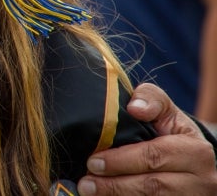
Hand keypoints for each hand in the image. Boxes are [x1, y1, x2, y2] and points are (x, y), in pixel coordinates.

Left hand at [77, 83, 216, 194]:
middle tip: (86, 182)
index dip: (121, 161)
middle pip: (152, 186)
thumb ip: (150, 99)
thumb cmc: (171, 130)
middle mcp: (201, 180)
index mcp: (196, 151)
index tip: (93, 162)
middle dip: (115, 185)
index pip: (154, 156)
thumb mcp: (166, 110)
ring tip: (90, 191)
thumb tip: (135, 108)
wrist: (189, 160)